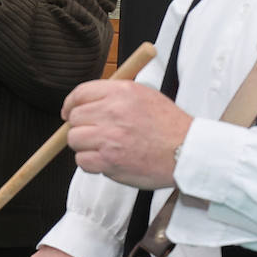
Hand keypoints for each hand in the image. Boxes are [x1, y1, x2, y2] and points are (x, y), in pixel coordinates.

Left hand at [63, 80, 192, 189]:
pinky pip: (82, 161)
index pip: (80, 93)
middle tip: (94, 134)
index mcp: (121, 92)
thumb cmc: (170, 127)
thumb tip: (88, 103)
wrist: (187, 152)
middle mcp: (112, 112)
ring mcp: (109, 138)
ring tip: (105, 149)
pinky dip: (92, 163)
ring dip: (85, 146)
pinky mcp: (109, 161)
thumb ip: (116, 96)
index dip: (71, 104)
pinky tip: (109, 161)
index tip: (69, 112)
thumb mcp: (146, 96)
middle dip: (80, 127)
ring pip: (74, 140)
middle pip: (74, 118)